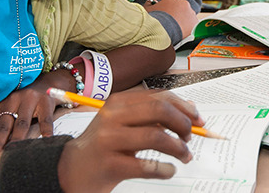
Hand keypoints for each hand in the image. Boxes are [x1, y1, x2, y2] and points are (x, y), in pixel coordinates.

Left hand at [0, 69, 75, 153]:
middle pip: (3, 125)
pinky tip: (46, 139)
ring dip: (16, 139)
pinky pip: (45, 119)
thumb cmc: (25, 103)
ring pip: (22, 123)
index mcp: (1, 104)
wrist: (48, 84)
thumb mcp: (11, 108)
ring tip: (12, 152)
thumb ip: (1, 124)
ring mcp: (30, 101)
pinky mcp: (46, 102)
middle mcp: (13, 101)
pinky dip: (46, 130)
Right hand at [58, 89, 203, 192]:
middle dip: (183, 123)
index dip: (183, 107)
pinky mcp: (109, 165)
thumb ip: (153, 116)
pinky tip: (169, 170)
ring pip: (156, 137)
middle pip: (159, 111)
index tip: (199, 119)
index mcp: (118, 103)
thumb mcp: (125, 124)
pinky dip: (164, 168)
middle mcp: (113, 117)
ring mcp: (109, 140)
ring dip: (178, 148)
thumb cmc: (105, 146)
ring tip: (185, 156)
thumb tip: (190, 110)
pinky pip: (146, 166)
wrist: (70, 170)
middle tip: (191, 137)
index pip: (159, 97)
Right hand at [144, 0, 197, 37]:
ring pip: (187, 17)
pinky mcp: (195, 23)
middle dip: (176, 16)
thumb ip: (148, 4)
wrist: (162, 32)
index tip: (165, 17)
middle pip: (181, 9)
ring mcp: (191, 13)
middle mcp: (184, 3)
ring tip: (175, 31)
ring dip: (183, 22)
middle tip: (170, 25)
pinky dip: (188, 29)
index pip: (171, 3)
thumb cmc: (153, 20)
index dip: (167, 11)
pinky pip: (192, 26)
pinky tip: (181, 34)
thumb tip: (149, 2)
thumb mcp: (146, 10)